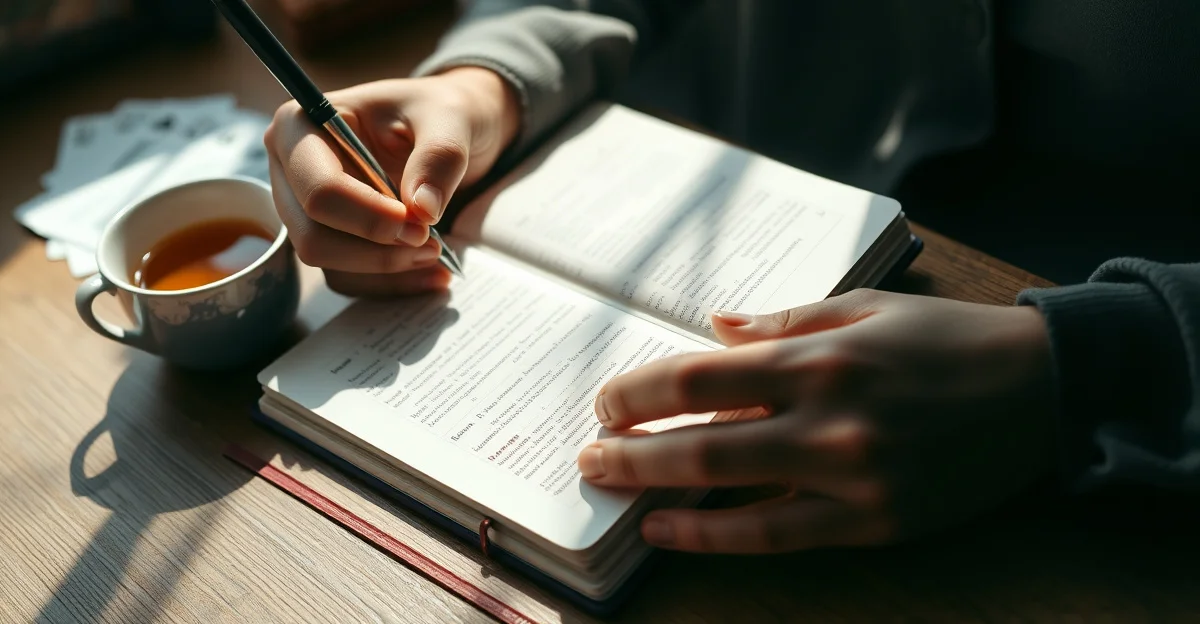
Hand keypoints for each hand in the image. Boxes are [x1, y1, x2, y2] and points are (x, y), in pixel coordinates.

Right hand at [265, 67, 520, 295]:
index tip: (420, 223)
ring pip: (328, 263)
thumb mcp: (450, 119)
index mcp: (302, 124)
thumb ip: (440, 158)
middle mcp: (290, 168)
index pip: (319, 189)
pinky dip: (390, 282)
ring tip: (438, 255)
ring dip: (385, 270)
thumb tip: (422, 210)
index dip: (368, 217)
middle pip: (313, 235)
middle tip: (432, 243)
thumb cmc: (437, 112)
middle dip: (376, 250)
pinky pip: (347, 278)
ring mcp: (303, 208)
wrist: (448, 130)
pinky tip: (432, 273)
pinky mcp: (326, 236)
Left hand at [577, 290, 1055, 552]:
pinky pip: (778, 535)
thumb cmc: (946, 339)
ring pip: (728, 489)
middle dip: (629, 446)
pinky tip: (670, 533)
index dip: (640, 391)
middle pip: (698, 437)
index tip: (606, 400)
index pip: (699, 374)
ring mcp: (850, 476)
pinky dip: (716, 536)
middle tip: (586, 453)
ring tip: (608, 488)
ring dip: (656, 492)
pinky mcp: (874, 522)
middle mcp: (827, 417)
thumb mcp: (864, 306)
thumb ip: (782, 323)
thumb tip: (714, 327)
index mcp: (819, 356)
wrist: (1042, 391)